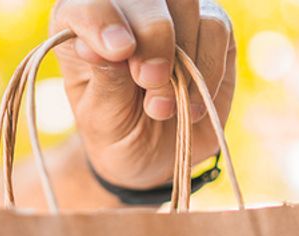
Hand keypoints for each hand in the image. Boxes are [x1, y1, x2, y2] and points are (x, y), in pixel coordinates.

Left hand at [50, 0, 235, 188]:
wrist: (157, 157)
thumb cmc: (118, 131)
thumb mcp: (102, 117)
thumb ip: (106, 80)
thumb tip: (98, 47)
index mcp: (81, 26)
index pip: (87, 4)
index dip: (102, 20)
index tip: (118, 52)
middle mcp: (127, 11)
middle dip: (151, 37)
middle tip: (150, 80)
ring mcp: (173, 16)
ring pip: (185, 5)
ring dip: (181, 57)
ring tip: (163, 108)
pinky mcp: (211, 28)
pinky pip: (217, 28)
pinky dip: (208, 68)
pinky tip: (190, 106)